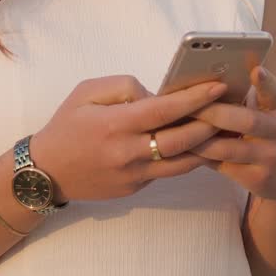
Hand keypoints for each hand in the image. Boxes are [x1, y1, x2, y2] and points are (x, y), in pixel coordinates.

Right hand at [30, 75, 227, 202]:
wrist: (46, 172)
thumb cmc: (66, 125)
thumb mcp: (87, 92)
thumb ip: (124, 86)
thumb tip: (157, 95)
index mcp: (115, 125)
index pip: (164, 111)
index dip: (194, 99)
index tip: (217, 87)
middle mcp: (128, 153)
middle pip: (182, 141)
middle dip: (210, 124)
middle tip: (229, 109)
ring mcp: (133, 176)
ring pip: (182, 163)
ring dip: (206, 146)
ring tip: (223, 129)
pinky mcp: (135, 189)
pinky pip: (167, 172)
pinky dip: (184, 158)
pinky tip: (197, 144)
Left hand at [188, 66, 275, 203]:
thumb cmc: (266, 136)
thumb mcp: (266, 115)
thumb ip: (243, 99)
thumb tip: (201, 85)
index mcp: (275, 110)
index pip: (273, 92)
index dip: (265, 81)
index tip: (256, 70)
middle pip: (245, 120)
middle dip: (213, 113)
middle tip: (188, 106)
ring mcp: (268, 156)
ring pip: (227, 148)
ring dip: (199, 139)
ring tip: (176, 130)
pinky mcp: (257, 178)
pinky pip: (222, 166)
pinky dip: (202, 157)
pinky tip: (185, 150)